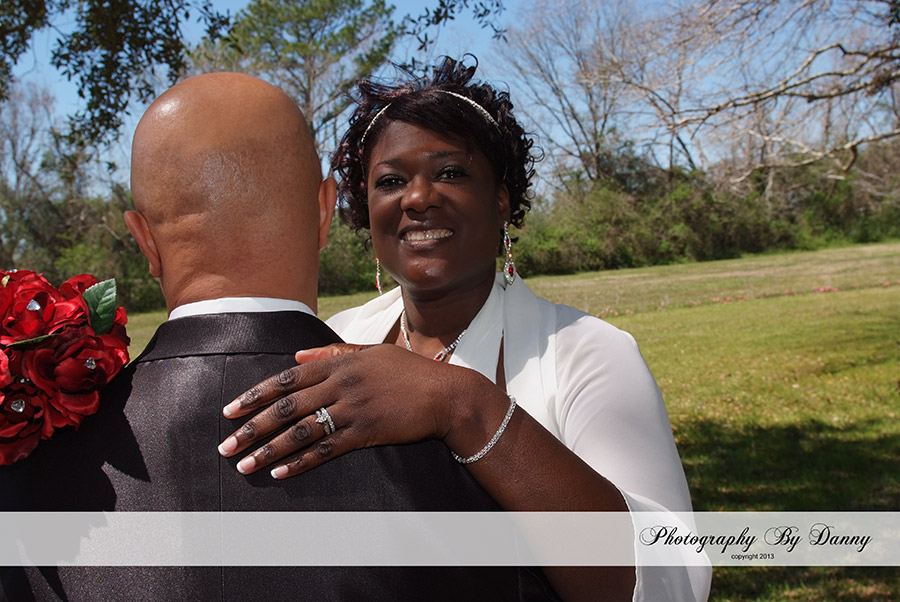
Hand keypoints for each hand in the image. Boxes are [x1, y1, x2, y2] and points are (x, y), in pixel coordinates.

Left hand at [217, 343, 454, 478]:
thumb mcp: (371, 353)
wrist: (445, 394)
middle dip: (251, 427)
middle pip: (286, 407)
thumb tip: (296, 358)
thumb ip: (332, 354)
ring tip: (244, 465)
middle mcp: (341, 386)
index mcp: (338, 364)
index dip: (255, 396)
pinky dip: (301, 462)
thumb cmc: (409, 371)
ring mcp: (352, 410)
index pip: (286, 380)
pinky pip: (326, 450)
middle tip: (225, 446)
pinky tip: (281, 472)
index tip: (230, 411)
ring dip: (269, 449)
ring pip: (301, 431)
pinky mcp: (366, 433)